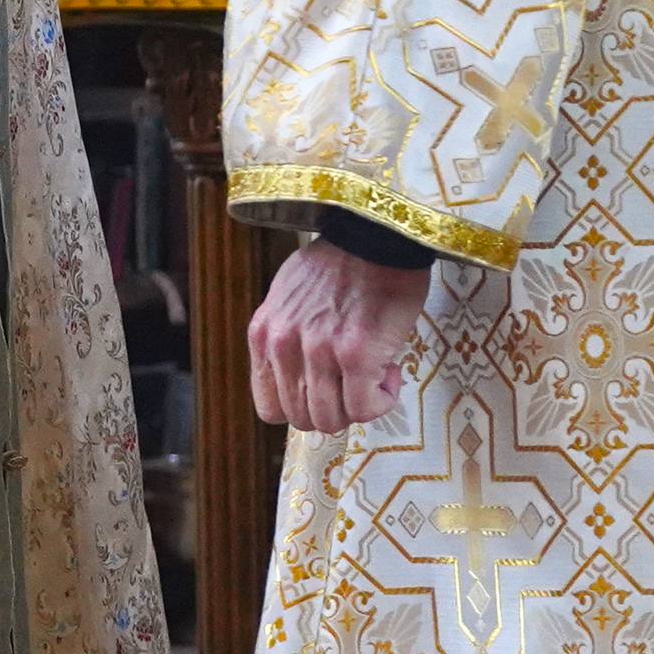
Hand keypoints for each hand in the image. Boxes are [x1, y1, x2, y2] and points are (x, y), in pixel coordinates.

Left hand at [249, 235, 428, 432]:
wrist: (374, 234)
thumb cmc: (340, 262)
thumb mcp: (289, 297)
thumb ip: (286, 336)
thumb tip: (298, 375)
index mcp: (264, 334)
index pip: (270, 407)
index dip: (303, 406)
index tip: (327, 388)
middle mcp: (284, 346)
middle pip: (303, 418)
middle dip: (335, 407)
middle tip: (356, 380)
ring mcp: (318, 352)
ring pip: (332, 420)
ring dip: (359, 405)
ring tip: (375, 372)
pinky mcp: (356, 354)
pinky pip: (364, 408)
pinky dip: (381, 400)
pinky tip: (390, 372)